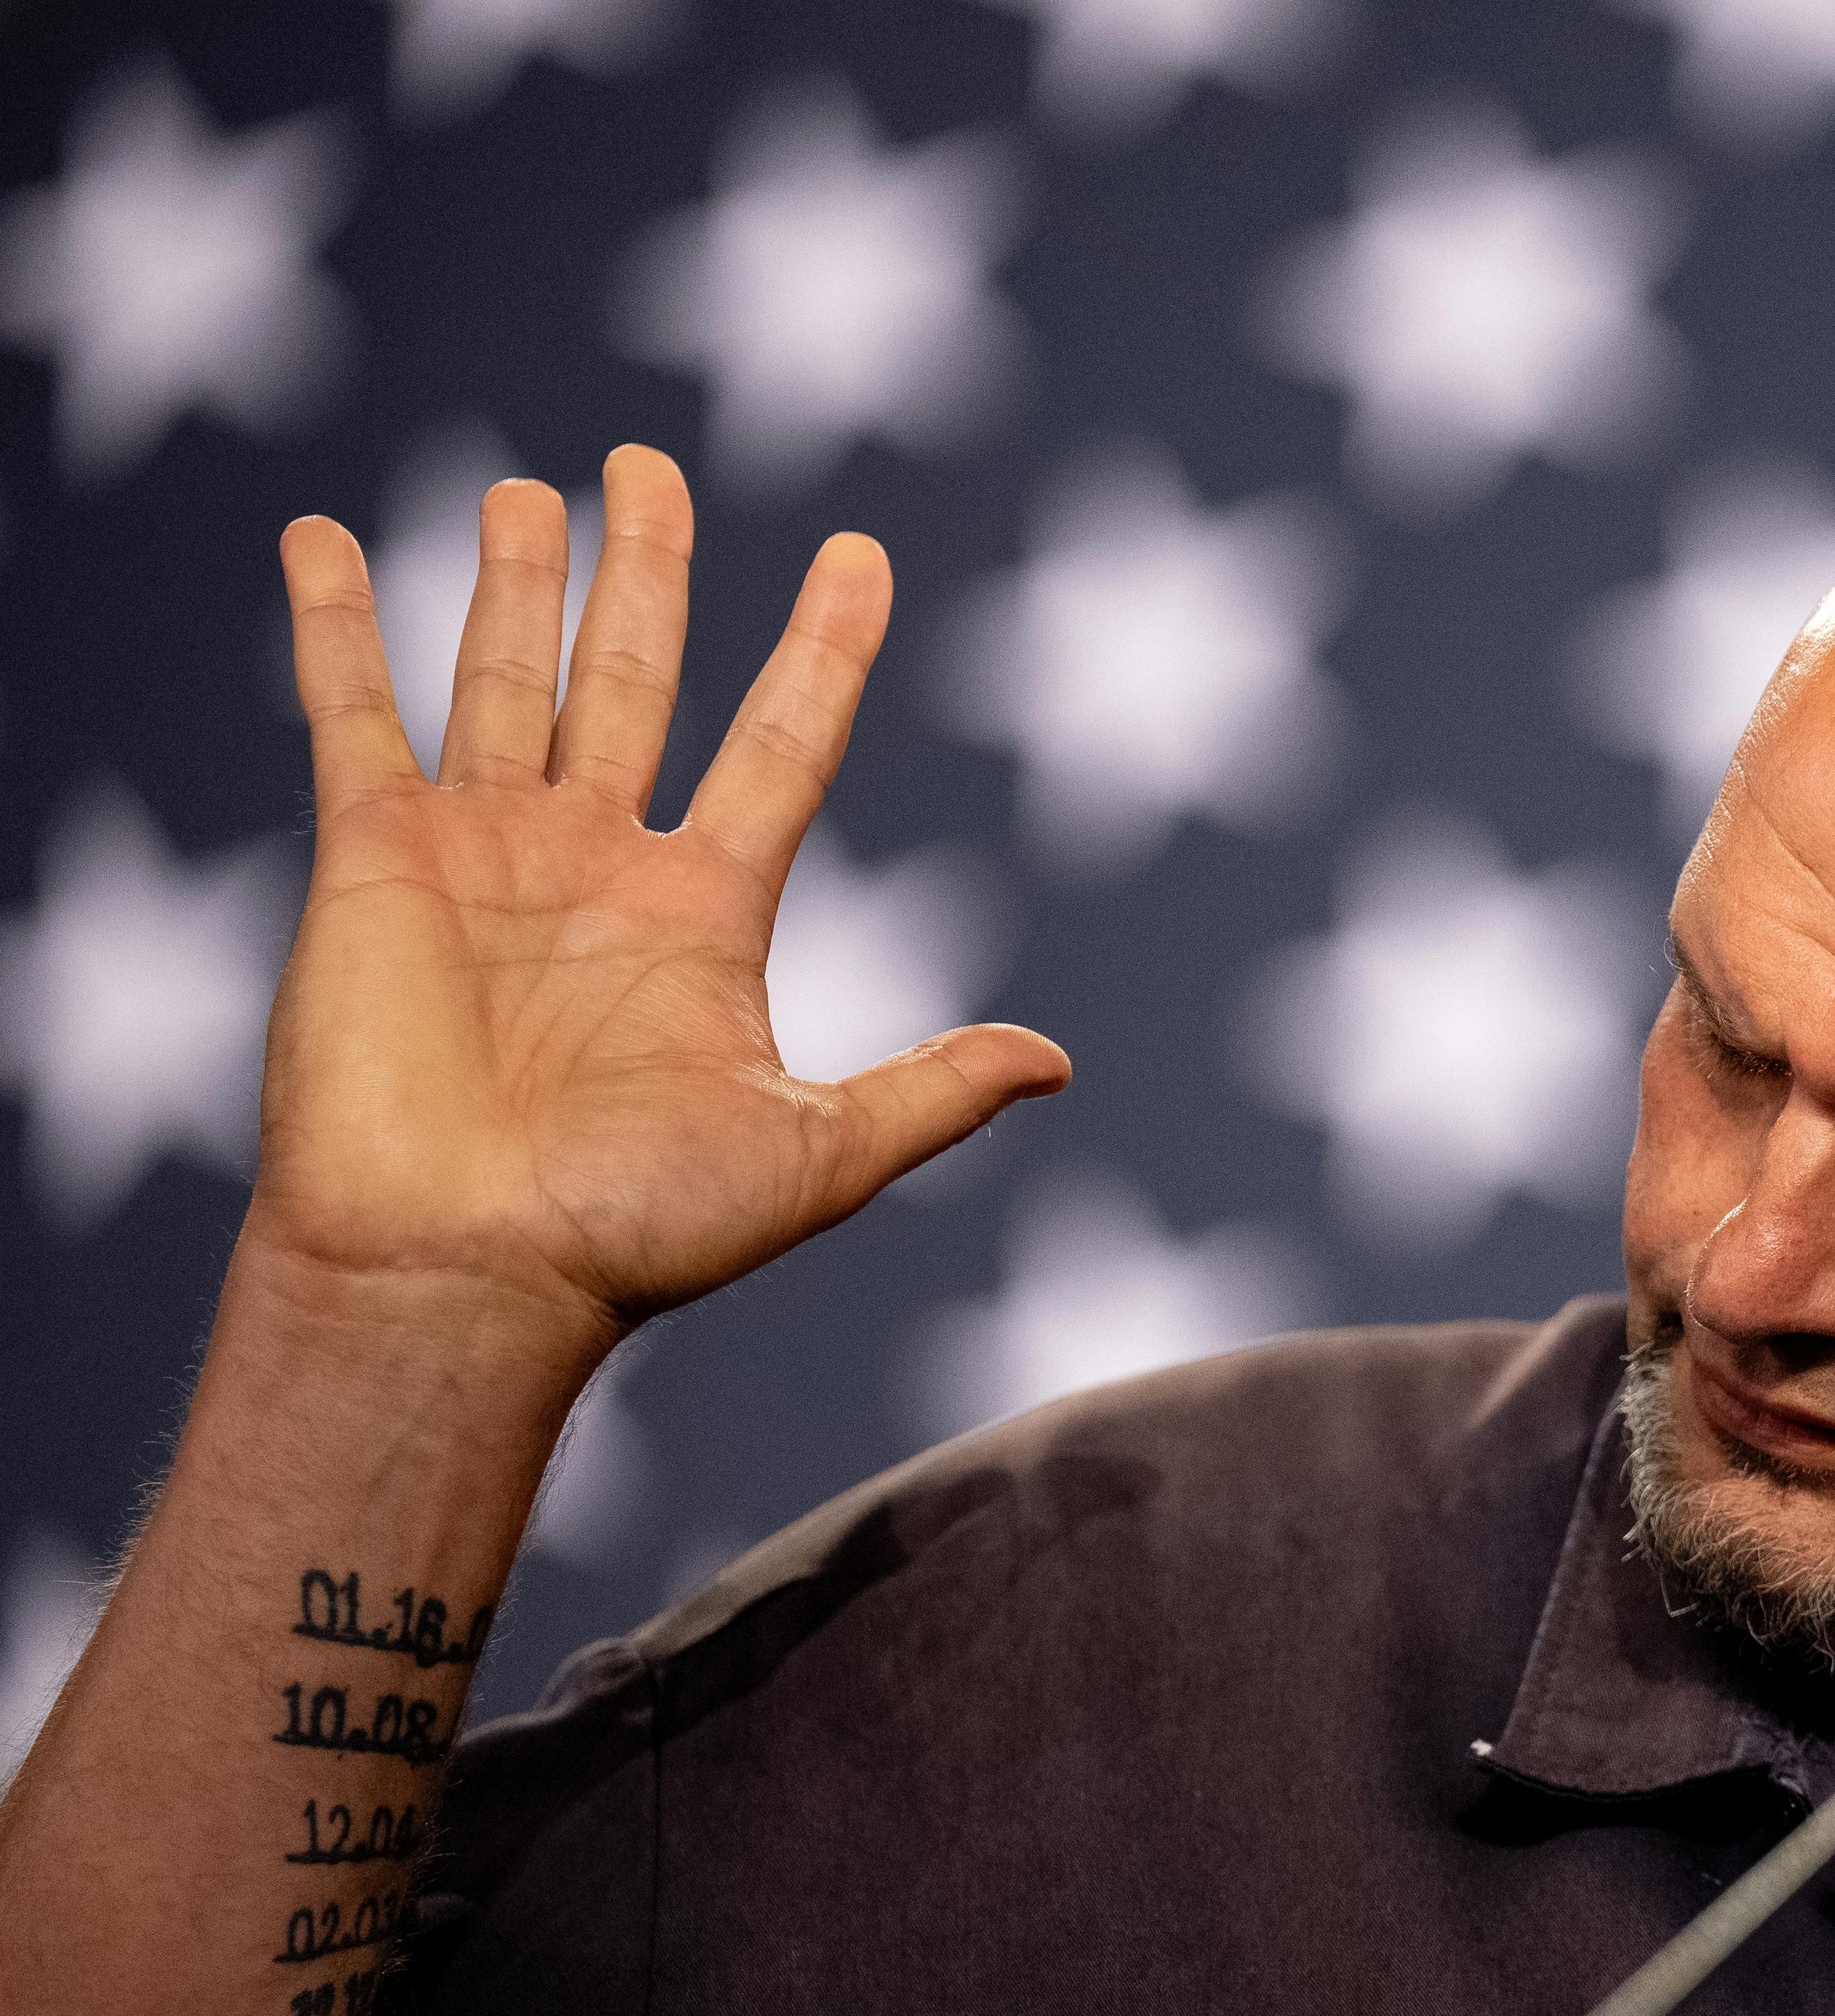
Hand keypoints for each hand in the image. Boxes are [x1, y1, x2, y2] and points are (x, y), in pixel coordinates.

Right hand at [255, 447, 1068, 1358]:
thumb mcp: (819, 1154)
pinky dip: (333, 623)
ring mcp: (483, 854)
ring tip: (534, 488)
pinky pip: (352, 714)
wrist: (463, 1274)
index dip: (824, 648)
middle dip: (647, 571)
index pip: (783, 741)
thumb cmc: (633, 1232)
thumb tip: (1056, 1061)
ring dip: (517, 578)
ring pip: (507, 676)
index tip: (862, 554)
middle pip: (638, 678)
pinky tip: (322, 534)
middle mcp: (596, 866)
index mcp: (705, 915)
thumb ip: (930, 1091)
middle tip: (649, 465)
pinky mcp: (371, 859)